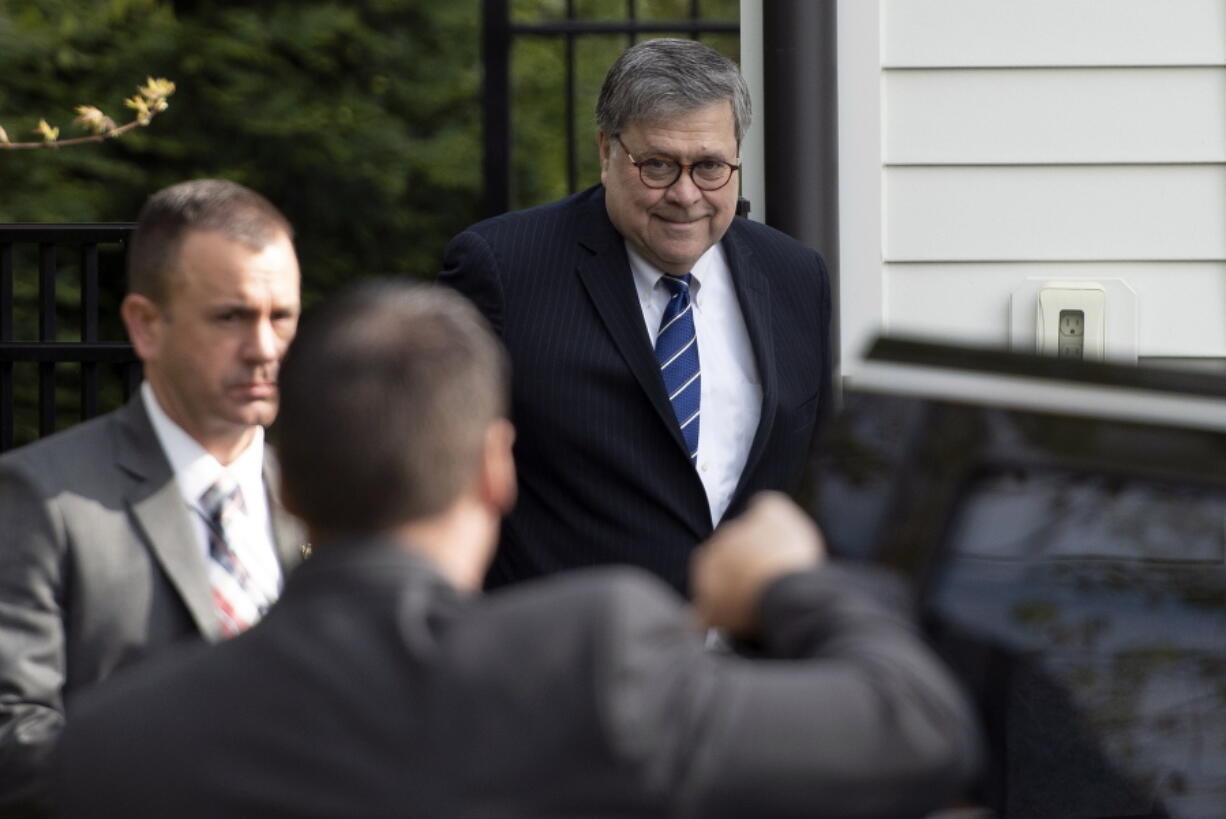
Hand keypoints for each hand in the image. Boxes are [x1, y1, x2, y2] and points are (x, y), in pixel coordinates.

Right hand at [690, 492, 824, 637]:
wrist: (782, 592)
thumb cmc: (749, 609)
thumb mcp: (717, 619)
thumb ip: (701, 614)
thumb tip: (691, 619)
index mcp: (704, 562)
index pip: (715, 565)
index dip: (731, 579)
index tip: (745, 592)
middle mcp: (720, 539)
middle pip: (734, 547)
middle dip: (747, 560)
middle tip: (767, 581)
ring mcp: (745, 524)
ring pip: (754, 531)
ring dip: (766, 544)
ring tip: (783, 566)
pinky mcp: (769, 511)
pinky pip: (769, 506)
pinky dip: (776, 517)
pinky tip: (785, 533)